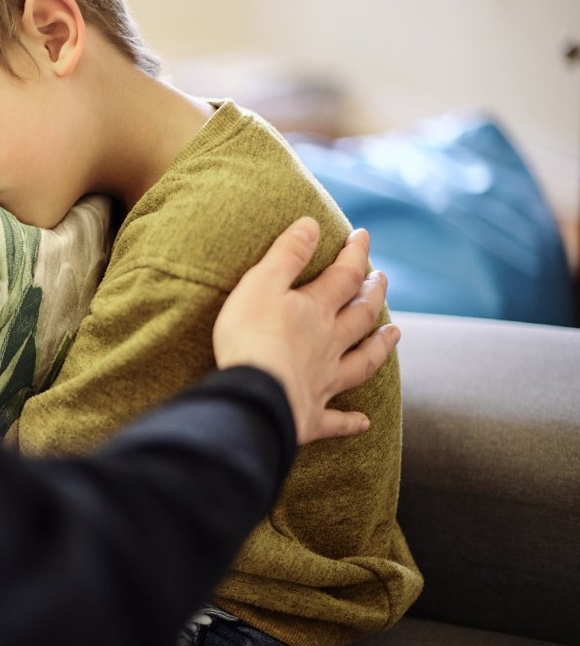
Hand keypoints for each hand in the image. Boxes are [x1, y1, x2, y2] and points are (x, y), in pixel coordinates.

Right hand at [212, 217, 398, 444]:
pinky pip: (337, 420)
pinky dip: (352, 421)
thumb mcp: (261, 284)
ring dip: (380, 348)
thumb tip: (312, 223)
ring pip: (362, 363)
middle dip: (373, 295)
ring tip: (395, 334)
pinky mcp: (311, 416)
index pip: (343, 276)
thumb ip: (287, 254)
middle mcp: (328, 344)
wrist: (252, 395)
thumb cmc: (250, 336)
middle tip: (382, 280)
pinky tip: (365, 422)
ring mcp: (324, 381)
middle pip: (360, 317)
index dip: (355, 254)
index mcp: (315, 311)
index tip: (363, 236)